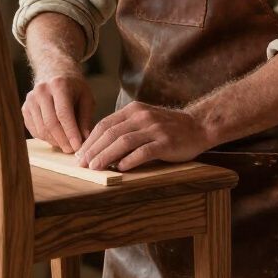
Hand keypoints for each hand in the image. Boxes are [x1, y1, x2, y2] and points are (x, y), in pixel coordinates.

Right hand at [22, 74, 94, 153]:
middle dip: (62, 140)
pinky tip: (56, 138)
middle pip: (50, 122)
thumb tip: (85, 139)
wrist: (54, 71)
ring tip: (66, 145)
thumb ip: (86, 117)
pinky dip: (46, 138)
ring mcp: (30, 99)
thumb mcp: (86, 97)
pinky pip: (34, 129)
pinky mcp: (25, 108)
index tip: (78, 146)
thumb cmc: (73, 86)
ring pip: (41, 128)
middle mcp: (41, 91)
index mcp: (59, 85)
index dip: (71, 132)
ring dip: (54, 141)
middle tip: (72, 150)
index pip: (63, 113)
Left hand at [75, 101, 211, 171]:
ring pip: (124, 142)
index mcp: (133, 110)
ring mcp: (154, 129)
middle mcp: (142, 117)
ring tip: (95, 167)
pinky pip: (144, 151)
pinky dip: (130, 160)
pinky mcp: (165, 142)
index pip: (105, 124)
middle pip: (111, 133)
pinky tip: (120, 168)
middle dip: (94, 149)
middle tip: (82, 164)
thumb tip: (99, 147)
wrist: (198, 127)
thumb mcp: (144, 121)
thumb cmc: (167, 128)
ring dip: (106, 155)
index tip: (79, 155)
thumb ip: (124, 129)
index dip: (90, 141)